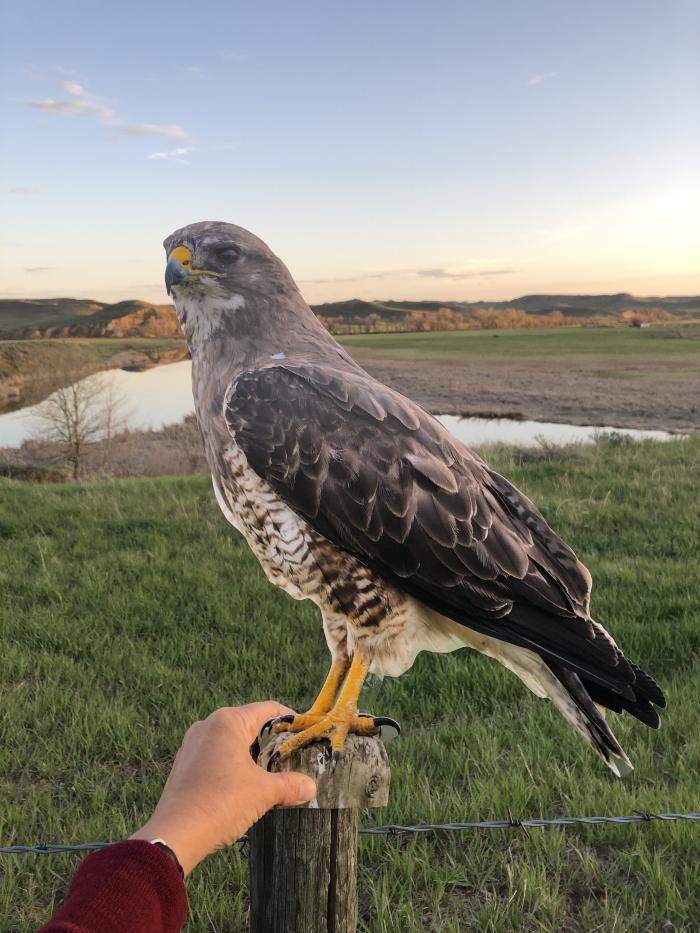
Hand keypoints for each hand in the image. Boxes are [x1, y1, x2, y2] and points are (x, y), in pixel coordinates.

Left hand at [130, 702, 315, 874]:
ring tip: (270, 774)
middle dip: (271, 741)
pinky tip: (242, 785)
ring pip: (231, 741)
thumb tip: (310, 787)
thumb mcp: (263, 793)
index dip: (291, 721)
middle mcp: (208, 725)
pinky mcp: (184, 763)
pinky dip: (232, 764)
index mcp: (228, 721)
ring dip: (251, 755)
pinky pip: (215, 755)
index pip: (268, 710)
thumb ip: (290, 785)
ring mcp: (193, 743)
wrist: (175, 835)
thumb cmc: (221, 803)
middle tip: (292, 759)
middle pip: (249, 724)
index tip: (306, 735)